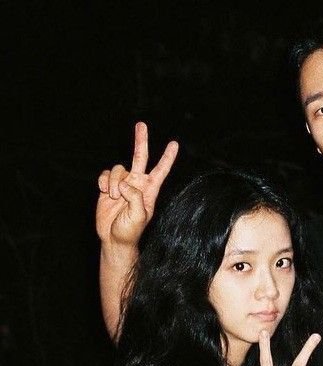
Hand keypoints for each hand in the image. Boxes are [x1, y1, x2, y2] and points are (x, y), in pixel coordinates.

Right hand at [96, 122, 177, 247]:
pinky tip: (104, 193)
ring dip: (113, 182)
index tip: (174, 144)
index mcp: (149, 190)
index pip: (161, 170)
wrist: (113, 238)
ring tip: (113, 197)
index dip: (167, 157)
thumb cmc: (130, 230)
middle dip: (141, 141)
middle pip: (140, 157)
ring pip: (117, 169)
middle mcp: (137, 184)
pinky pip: (105, 175)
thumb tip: (124, 183)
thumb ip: (134, 197)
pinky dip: (103, 182)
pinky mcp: (108, 187)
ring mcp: (122, 184)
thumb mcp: (139, 215)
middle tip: (141, 124)